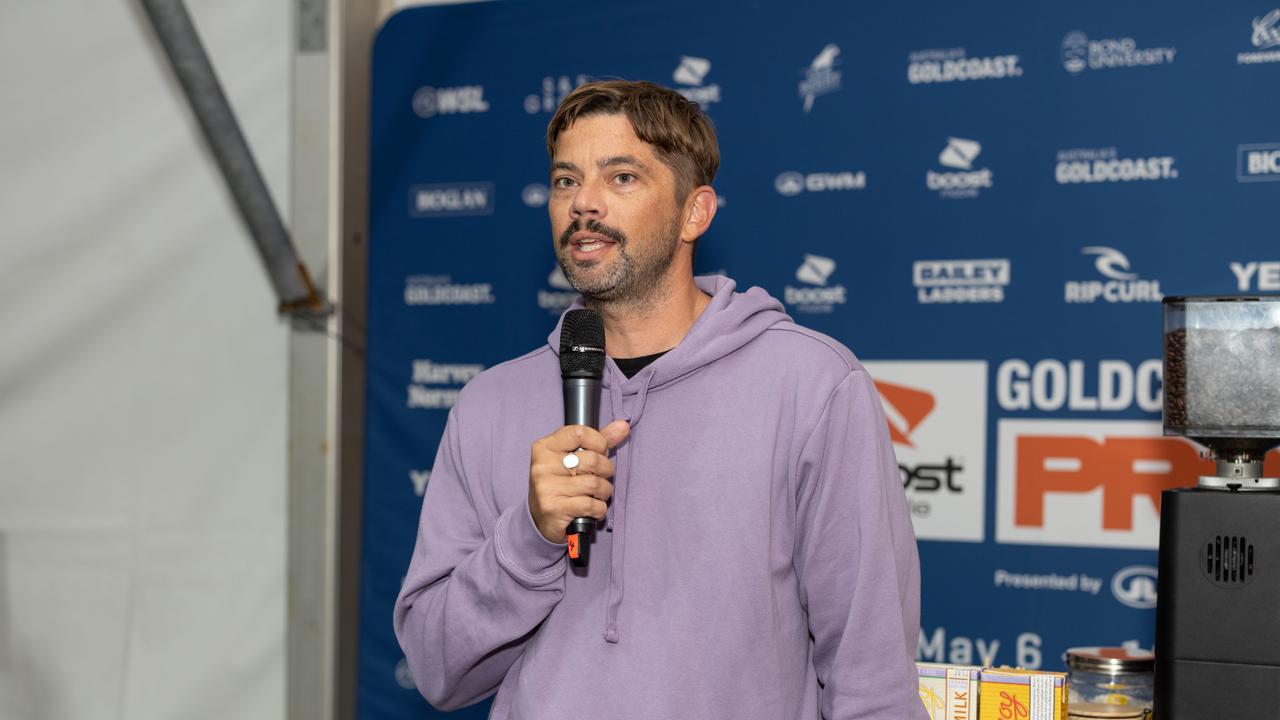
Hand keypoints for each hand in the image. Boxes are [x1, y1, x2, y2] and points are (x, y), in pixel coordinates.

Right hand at [528, 420, 629, 542]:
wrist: (540, 518)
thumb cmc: (561, 482)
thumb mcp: (575, 457)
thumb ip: (599, 440)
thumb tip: (623, 426)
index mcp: (545, 447)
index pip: (580, 433)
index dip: (599, 443)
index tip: (599, 452)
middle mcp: (542, 465)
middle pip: (593, 460)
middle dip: (605, 470)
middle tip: (600, 477)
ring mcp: (546, 487)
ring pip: (594, 484)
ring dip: (604, 491)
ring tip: (597, 494)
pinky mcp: (553, 509)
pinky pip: (591, 505)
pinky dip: (599, 509)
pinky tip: (592, 509)